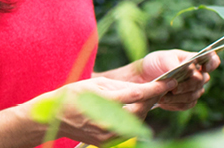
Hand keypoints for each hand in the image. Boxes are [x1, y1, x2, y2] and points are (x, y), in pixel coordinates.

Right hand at [14, 77, 174, 144]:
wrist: (54, 119)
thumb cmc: (72, 96)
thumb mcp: (95, 84)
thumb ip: (120, 86)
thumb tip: (142, 88)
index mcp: (105, 103)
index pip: (138, 94)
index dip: (156, 88)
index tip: (169, 81)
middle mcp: (108, 122)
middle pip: (141, 110)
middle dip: (151, 99)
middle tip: (158, 89)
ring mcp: (108, 135)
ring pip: (136, 122)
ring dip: (143, 110)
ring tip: (145, 98)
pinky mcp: (107, 143)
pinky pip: (127, 130)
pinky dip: (132, 120)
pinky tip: (132, 110)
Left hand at [98, 50, 217, 111]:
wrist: (142, 79)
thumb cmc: (154, 64)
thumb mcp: (161, 58)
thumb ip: (174, 62)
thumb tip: (187, 68)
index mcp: (194, 60)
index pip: (211, 59)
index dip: (212, 63)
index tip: (205, 67)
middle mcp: (198, 74)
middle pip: (202, 80)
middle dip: (186, 84)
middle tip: (172, 87)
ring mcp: (194, 89)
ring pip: (194, 94)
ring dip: (179, 96)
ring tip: (163, 95)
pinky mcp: (187, 101)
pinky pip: (187, 104)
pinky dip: (175, 103)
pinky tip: (164, 101)